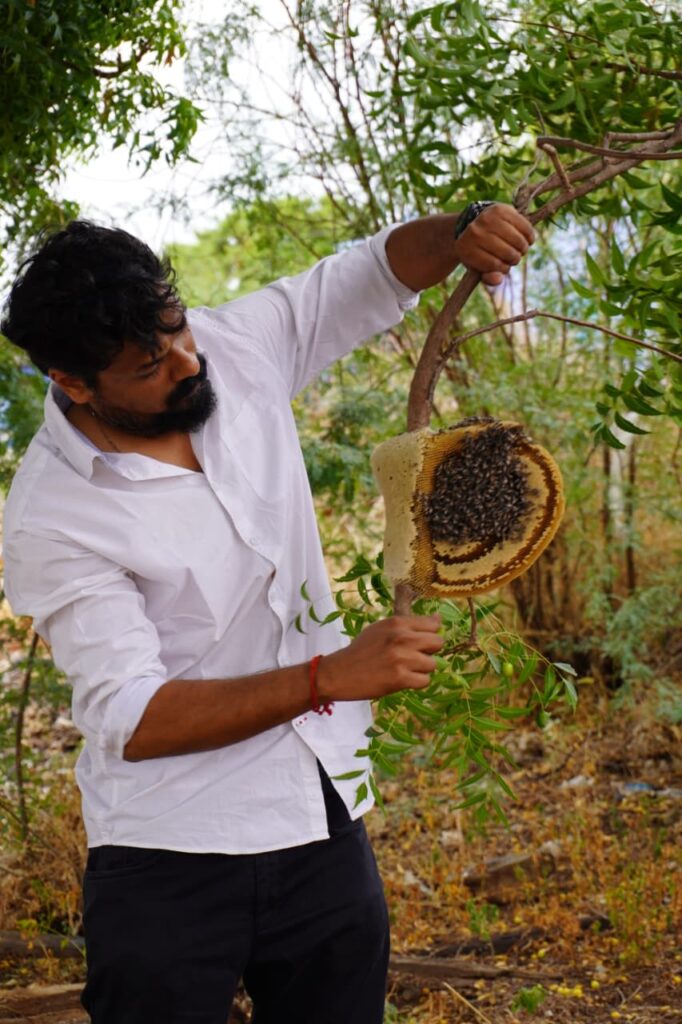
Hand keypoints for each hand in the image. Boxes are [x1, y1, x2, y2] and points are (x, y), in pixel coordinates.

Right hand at [319, 615, 442, 701]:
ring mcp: (402, 658)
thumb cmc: (361, 650)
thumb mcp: (381, 629)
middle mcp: (402, 637)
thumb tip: (438, 619)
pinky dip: (416, 683)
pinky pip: (425, 681)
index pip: (433, 624)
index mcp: (397, 623)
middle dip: (429, 651)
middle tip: (414, 657)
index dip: (430, 634)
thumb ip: (408, 624)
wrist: (339, 673)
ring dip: (422, 669)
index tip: (421, 642)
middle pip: (437, 643)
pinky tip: (403, 680)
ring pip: (432, 664)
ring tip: (405, 669)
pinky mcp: (400, 678)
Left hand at [454, 203, 535, 285]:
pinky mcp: (501, 209)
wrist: (473, 222)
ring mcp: (488, 219)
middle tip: (513, 256)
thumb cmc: (479, 250)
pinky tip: (528, 239)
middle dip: (515, 258)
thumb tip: (498, 279)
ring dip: (523, 248)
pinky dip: (530, 235)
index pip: (496, 266)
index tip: (502, 265)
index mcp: (467, 250)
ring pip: (517, 241)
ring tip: (520, 248)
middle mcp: (475, 233)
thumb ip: (488, 277)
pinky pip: (524, 227)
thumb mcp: (479, 267)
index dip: (504, 268)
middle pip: (508, 253)